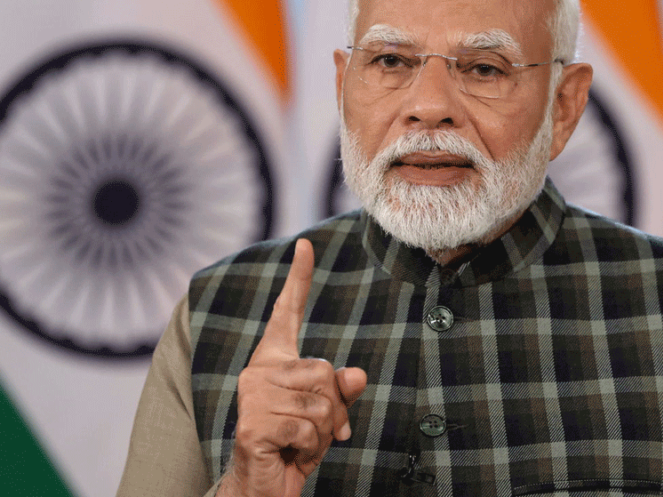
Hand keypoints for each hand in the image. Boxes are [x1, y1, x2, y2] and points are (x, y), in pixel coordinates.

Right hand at [219, 238, 367, 496]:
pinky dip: (310, 448)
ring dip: (322, 433)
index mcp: (274, 361)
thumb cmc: (294, 447)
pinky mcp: (252, 424)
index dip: (298, 279)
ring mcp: (252, 396)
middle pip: (325, 372)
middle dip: (333, 409)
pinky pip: (307, 428)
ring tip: (299, 443)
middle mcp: (258, 371)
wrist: (263, 488)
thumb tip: (356, 374)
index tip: (306, 244)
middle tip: (315, 432)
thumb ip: (340, 390)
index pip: (286, 313)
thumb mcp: (325, 415)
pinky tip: (289, 452)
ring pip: (321, 403)